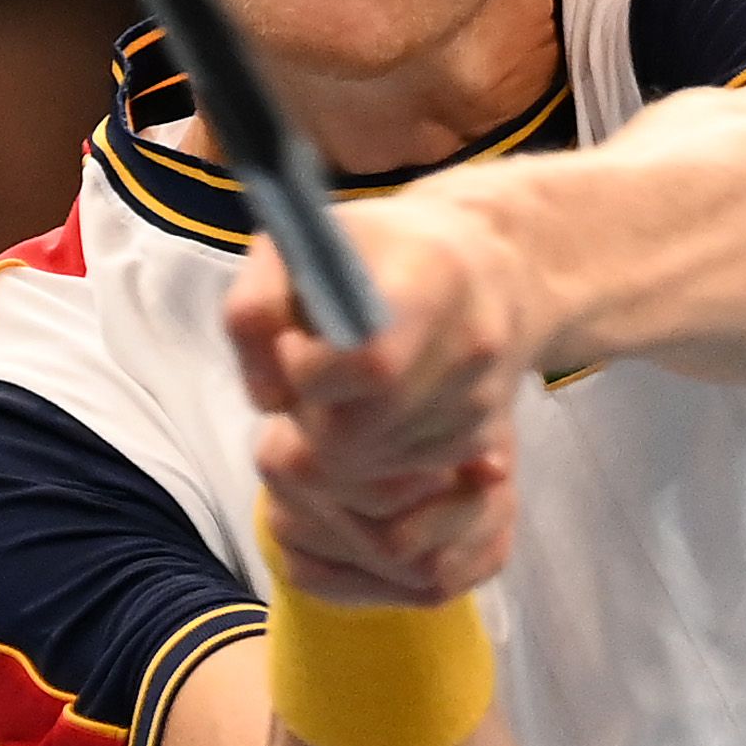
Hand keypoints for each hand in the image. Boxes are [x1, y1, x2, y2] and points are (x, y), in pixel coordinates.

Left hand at [228, 189, 545, 607]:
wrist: (485, 269)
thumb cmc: (373, 254)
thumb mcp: (295, 251)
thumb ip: (255, 312)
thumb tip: (270, 401)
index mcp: (429, 283)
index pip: (368, 367)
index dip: (310, 373)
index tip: (296, 346)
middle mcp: (472, 349)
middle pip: (363, 440)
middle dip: (314, 424)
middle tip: (309, 387)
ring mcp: (487, 404)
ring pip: (383, 482)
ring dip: (340, 454)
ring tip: (342, 398)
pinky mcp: (490, 448)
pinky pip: (410, 495)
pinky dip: (373, 474)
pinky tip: (373, 423)